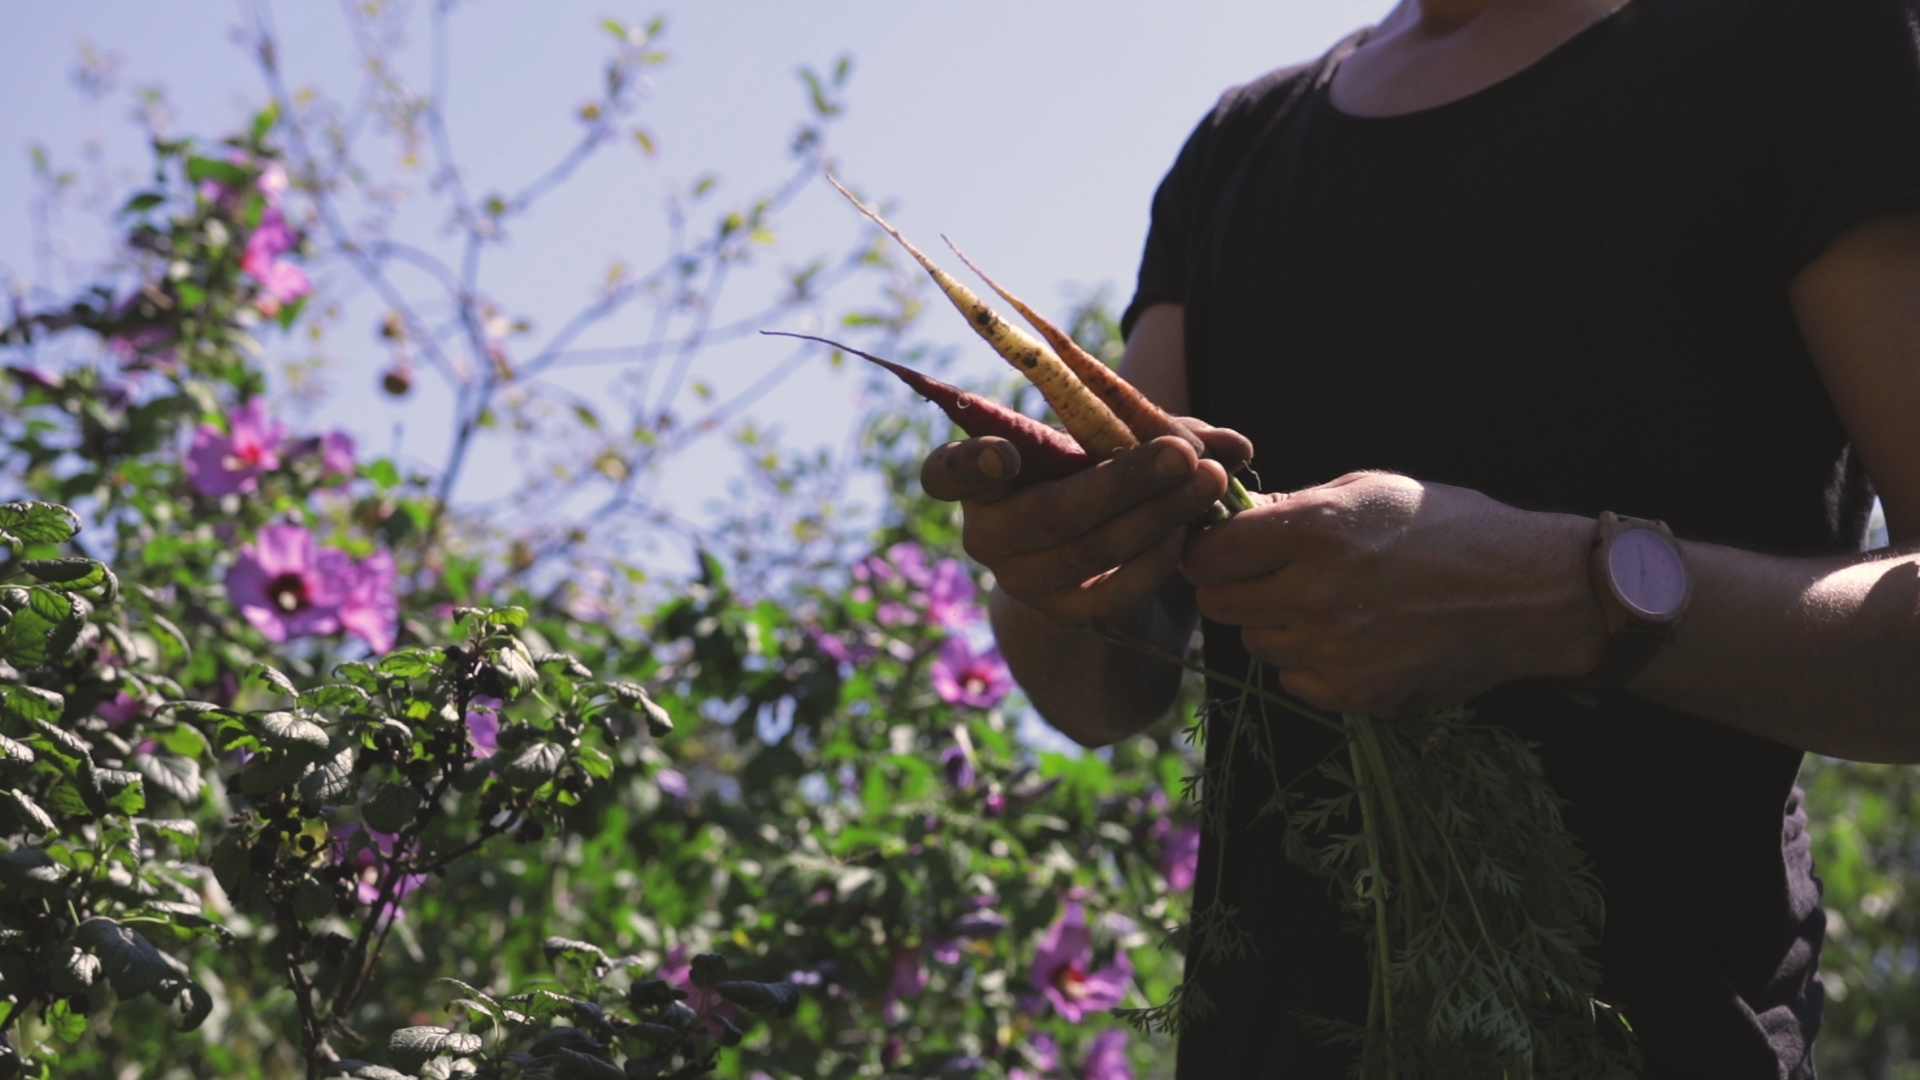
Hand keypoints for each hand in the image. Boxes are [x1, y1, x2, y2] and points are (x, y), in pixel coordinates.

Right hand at [920, 423, 1247, 623]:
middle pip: (1050, 511)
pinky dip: (1157, 560)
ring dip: (1156, 515)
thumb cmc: (1103, 481)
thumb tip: (1237, 444)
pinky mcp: (1065, 617)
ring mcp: (1023, 583)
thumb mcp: (1123, 448)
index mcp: (982, 480)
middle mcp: (989, 535)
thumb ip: (1169, 435)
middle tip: (1184, 455)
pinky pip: (1114, 592)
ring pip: (1089, 550)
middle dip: (1124, 480)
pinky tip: (1190, 533)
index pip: (947, 474)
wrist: (1102, 568)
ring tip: (1210, 483)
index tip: (1004, 455)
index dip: (969, 466)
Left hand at [1179, 471, 1605, 715]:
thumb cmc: (1451, 526)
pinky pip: (1294, 681)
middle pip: (1219, 606)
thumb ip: (1293, 507)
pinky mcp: (1356, 695)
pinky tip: (1354, 638)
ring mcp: (1334, 652)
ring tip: (1329, 604)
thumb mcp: (1370, 491)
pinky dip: (1310, 664)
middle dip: (1235, 589)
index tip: (1230, 550)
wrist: (1529, 592)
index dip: (1211, 551)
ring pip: (1256, 644)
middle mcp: (1314, 595)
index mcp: (1312, 532)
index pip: (1206, 557)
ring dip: (1277, 626)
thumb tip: (1230, 518)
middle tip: (1273, 577)